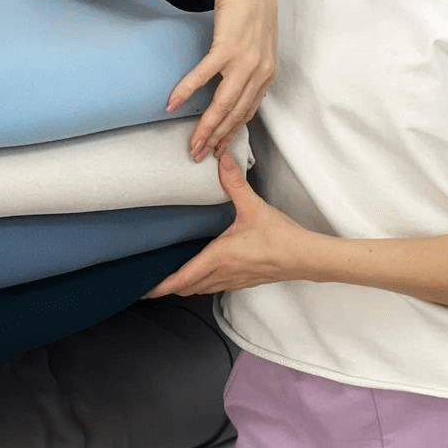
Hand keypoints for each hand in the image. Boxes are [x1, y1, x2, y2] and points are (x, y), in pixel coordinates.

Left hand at [144, 151, 314, 296]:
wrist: (304, 257)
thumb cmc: (280, 236)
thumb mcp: (253, 206)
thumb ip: (234, 182)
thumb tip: (221, 158)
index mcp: (219, 257)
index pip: (182, 278)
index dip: (160, 286)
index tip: (143, 289)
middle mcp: (223, 273)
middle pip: (187, 287)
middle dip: (169, 286)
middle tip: (152, 280)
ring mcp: (234, 280)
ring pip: (202, 288)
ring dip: (186, 285)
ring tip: (174, 275)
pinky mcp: (245, 281)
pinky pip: (217, 286)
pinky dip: (204, 283)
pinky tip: (207, 271)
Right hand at [165, 0, 277, 161]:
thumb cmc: (251, 14)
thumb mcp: (258, 47)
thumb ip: (249, 71)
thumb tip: (233, 92)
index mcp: (266, 74)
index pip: (247, 113)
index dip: (231, 134)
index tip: (217, 150)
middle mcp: (259, 71)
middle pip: (235, 114)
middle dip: (217, 139)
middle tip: (199, 155)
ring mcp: (244, 60)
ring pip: (223, 103)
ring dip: (206, 126)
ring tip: (192, 142)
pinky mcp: (227, 46)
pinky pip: (204, 74)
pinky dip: (188, 90)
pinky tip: (173, 103)